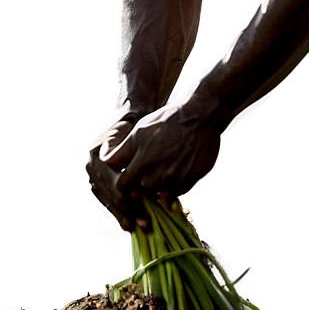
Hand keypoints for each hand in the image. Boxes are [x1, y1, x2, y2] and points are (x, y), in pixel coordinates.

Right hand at [86, 110, 141, 230]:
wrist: (130, 117)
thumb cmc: (137, 126)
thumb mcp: (135, 134)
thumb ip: (134, 152)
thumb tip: (140, 177)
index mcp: (100, 153)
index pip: (111, 179)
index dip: (126, 192)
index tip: (140, 200)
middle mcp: (93, 166)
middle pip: (110, 193)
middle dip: (128, 209)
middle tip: (145, 220)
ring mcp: (94, 175)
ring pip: (109, 200)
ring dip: (125, 214)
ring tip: (141, 224)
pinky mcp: (99, 184)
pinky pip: (108, 201)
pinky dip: (121, 212)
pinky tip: (131, 222)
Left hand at [102, 95, 220, 211]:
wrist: (200, 116)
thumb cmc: (169, 120)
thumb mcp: (139, 131)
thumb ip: (121, 152)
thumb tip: (108, 163)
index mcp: (142, 162)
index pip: (123, 187)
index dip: (124, 185)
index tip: (129, 180)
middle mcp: (157, 174)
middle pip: (142, 191)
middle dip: (143, 184)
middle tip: (152, 169)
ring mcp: (175, 179)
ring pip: (160, 193)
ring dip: (160, 186)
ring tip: (165, 166)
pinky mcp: (190, 180)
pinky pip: (177, 192)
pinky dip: (175, 185)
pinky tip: (177, 168)